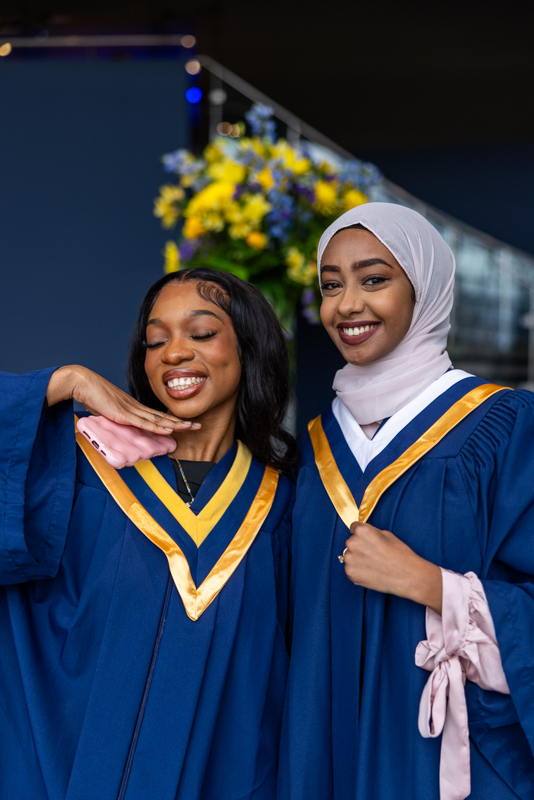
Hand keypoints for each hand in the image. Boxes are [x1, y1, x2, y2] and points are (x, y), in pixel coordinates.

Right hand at [46, 365, 198, 434]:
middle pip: (163, 417)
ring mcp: (131, 410)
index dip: (172, 420)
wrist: (83, 383)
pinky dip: (157, 427)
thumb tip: (118, 423)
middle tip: (198, 425)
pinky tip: (169, 429)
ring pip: (158, 420)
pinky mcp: (123, 414)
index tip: (185, 424)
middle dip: (181, 422)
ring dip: (175, 425)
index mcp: (133, 407)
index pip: (157, 416)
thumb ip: (115, 417)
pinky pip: (144, 423)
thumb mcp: (108, 409)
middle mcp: (136, 408)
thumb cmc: (92, 395)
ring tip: (191, 427)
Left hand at [343, 521, 442, 613]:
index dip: (362, 533)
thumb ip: (371, 533)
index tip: (367, 539)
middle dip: (359, 546)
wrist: (409, 576)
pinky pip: (350, 568)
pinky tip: (371, 571)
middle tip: (373, 553)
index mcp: (362, 531)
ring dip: (357, 559)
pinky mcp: (351, 574)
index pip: (354, 527)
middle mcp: (353, 544)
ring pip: (350, 556)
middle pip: (351, 542)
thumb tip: (363, 535)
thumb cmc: (400, 555)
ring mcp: (350, 560)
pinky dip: (358, 570)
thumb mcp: (387, 535)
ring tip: (373, 564)